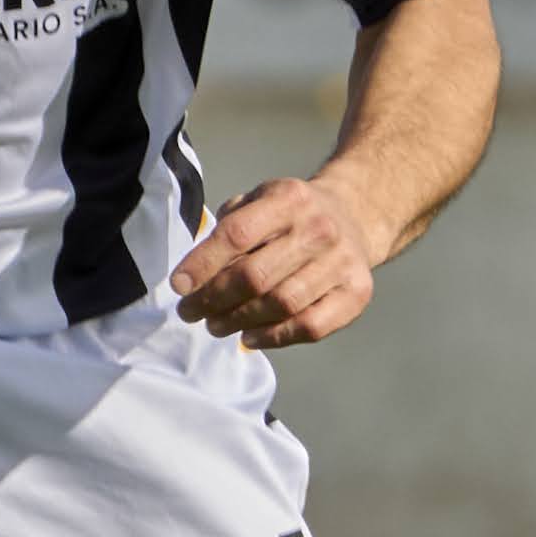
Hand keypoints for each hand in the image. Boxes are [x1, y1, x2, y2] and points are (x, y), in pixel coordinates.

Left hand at [169, 174, 389, 351]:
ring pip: (281, 305)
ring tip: (215, 325)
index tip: (179, 287)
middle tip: (191, 312)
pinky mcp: (356, 293)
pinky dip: (274, 337)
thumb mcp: (260, 201)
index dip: (203, 264)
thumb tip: (194, 276)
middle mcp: (319, 229)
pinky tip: (250, 337)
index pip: (237, 235)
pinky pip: (310, 326)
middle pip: (256, 276)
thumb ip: (228, 229)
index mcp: (289, 199)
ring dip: (239, 321)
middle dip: (214, 300)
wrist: (355, 215)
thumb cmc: (293, 215)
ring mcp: (342, 263)